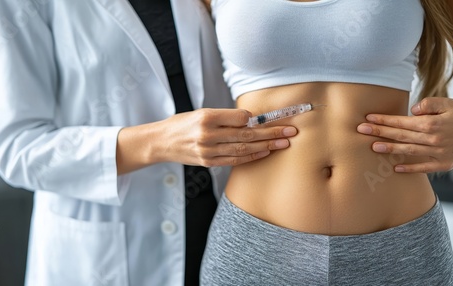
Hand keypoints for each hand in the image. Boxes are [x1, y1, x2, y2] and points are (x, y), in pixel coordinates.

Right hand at [117, 108, 297, 173]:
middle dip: (271, 132)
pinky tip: (265, 152)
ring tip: (284, 143)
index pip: (240, 117)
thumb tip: (251, 119)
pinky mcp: (209, 162)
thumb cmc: (182, 123)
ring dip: (267, 146)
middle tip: (290, 131)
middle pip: (246, 134)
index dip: (258, 118)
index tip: (273, 117)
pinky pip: (235, 160)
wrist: (161, 142)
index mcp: (206, 117)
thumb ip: (225, 116)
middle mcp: (208, 135)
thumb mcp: (201, 112)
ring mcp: (208, 151)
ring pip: (244, 148)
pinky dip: (252, 156)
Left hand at [357, 97, 452, 172]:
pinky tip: (395, 168)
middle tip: (361, 131)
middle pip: (401, 135)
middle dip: (379, 132)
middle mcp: (432, 140)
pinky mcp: (443, 164)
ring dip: (389, 149)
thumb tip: (412, 110)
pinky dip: (409, 168)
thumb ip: (430, 104)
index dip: (384, 120)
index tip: (368, 118)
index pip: (402, 122)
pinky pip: (423, 168)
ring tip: (373, 147)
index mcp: (432, 124)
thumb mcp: (451, 103)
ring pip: (408, 151)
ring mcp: (437, 153)